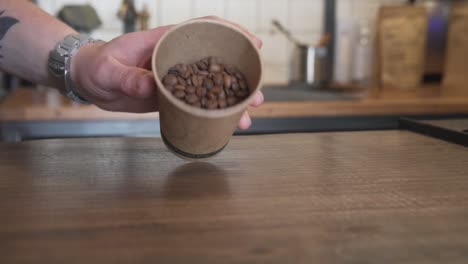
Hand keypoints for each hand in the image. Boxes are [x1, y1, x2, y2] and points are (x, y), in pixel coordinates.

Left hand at [71, 16, 263, 128]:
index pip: (204, 29)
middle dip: (240, 74)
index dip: (231, 32)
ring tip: (246, 113)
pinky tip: (225, 124)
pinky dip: (212, 112)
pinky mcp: (172, 96)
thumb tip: (148, 86)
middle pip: (216, 60)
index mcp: (165, 40)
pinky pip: (197, 102)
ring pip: (211, 85)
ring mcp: (177, 77)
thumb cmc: (97, 65)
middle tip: (257, 92)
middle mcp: (176, 57)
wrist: (89, 81)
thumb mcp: (108, 69)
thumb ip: (127, 76)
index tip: (252, 43)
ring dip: (231, 98)